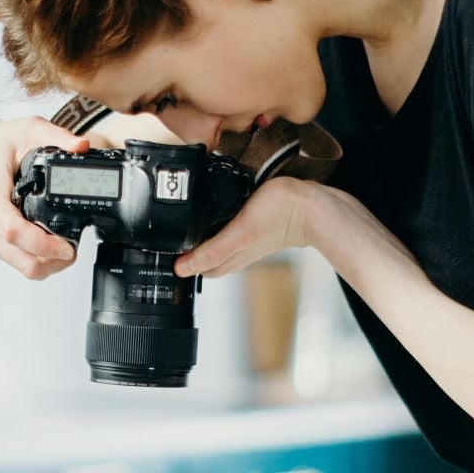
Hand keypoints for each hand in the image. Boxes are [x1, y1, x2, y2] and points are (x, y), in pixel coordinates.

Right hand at [0, 116, 89, 279]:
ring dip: (46, 264)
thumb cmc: (2, 140)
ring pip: (19, 265)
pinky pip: (14, 261)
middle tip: (75, 249)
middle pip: (20, 258)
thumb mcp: (31, 128)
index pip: (14, 231)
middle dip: (52, 261)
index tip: (69, 246)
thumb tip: (82, 146)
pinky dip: (35, 259)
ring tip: (66, 247)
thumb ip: (58, 136)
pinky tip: (49, 245)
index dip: (44, 245)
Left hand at [174, 176, 314, 277]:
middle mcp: (236, 248)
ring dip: (202, 236)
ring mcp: (247, 236)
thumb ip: (212, 252)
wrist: (311, 203)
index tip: (163, 252)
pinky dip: (218, 224)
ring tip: (187, 226)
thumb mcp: (239, 233)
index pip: (198, 267)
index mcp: (229, 256)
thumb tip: (181, 269)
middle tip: (170, 237)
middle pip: (206, 255)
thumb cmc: (279, 216)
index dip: (181, 263)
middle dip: (188, 250)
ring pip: (217, 241)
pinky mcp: (255, 221)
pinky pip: (230, 227)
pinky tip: (217, 213)